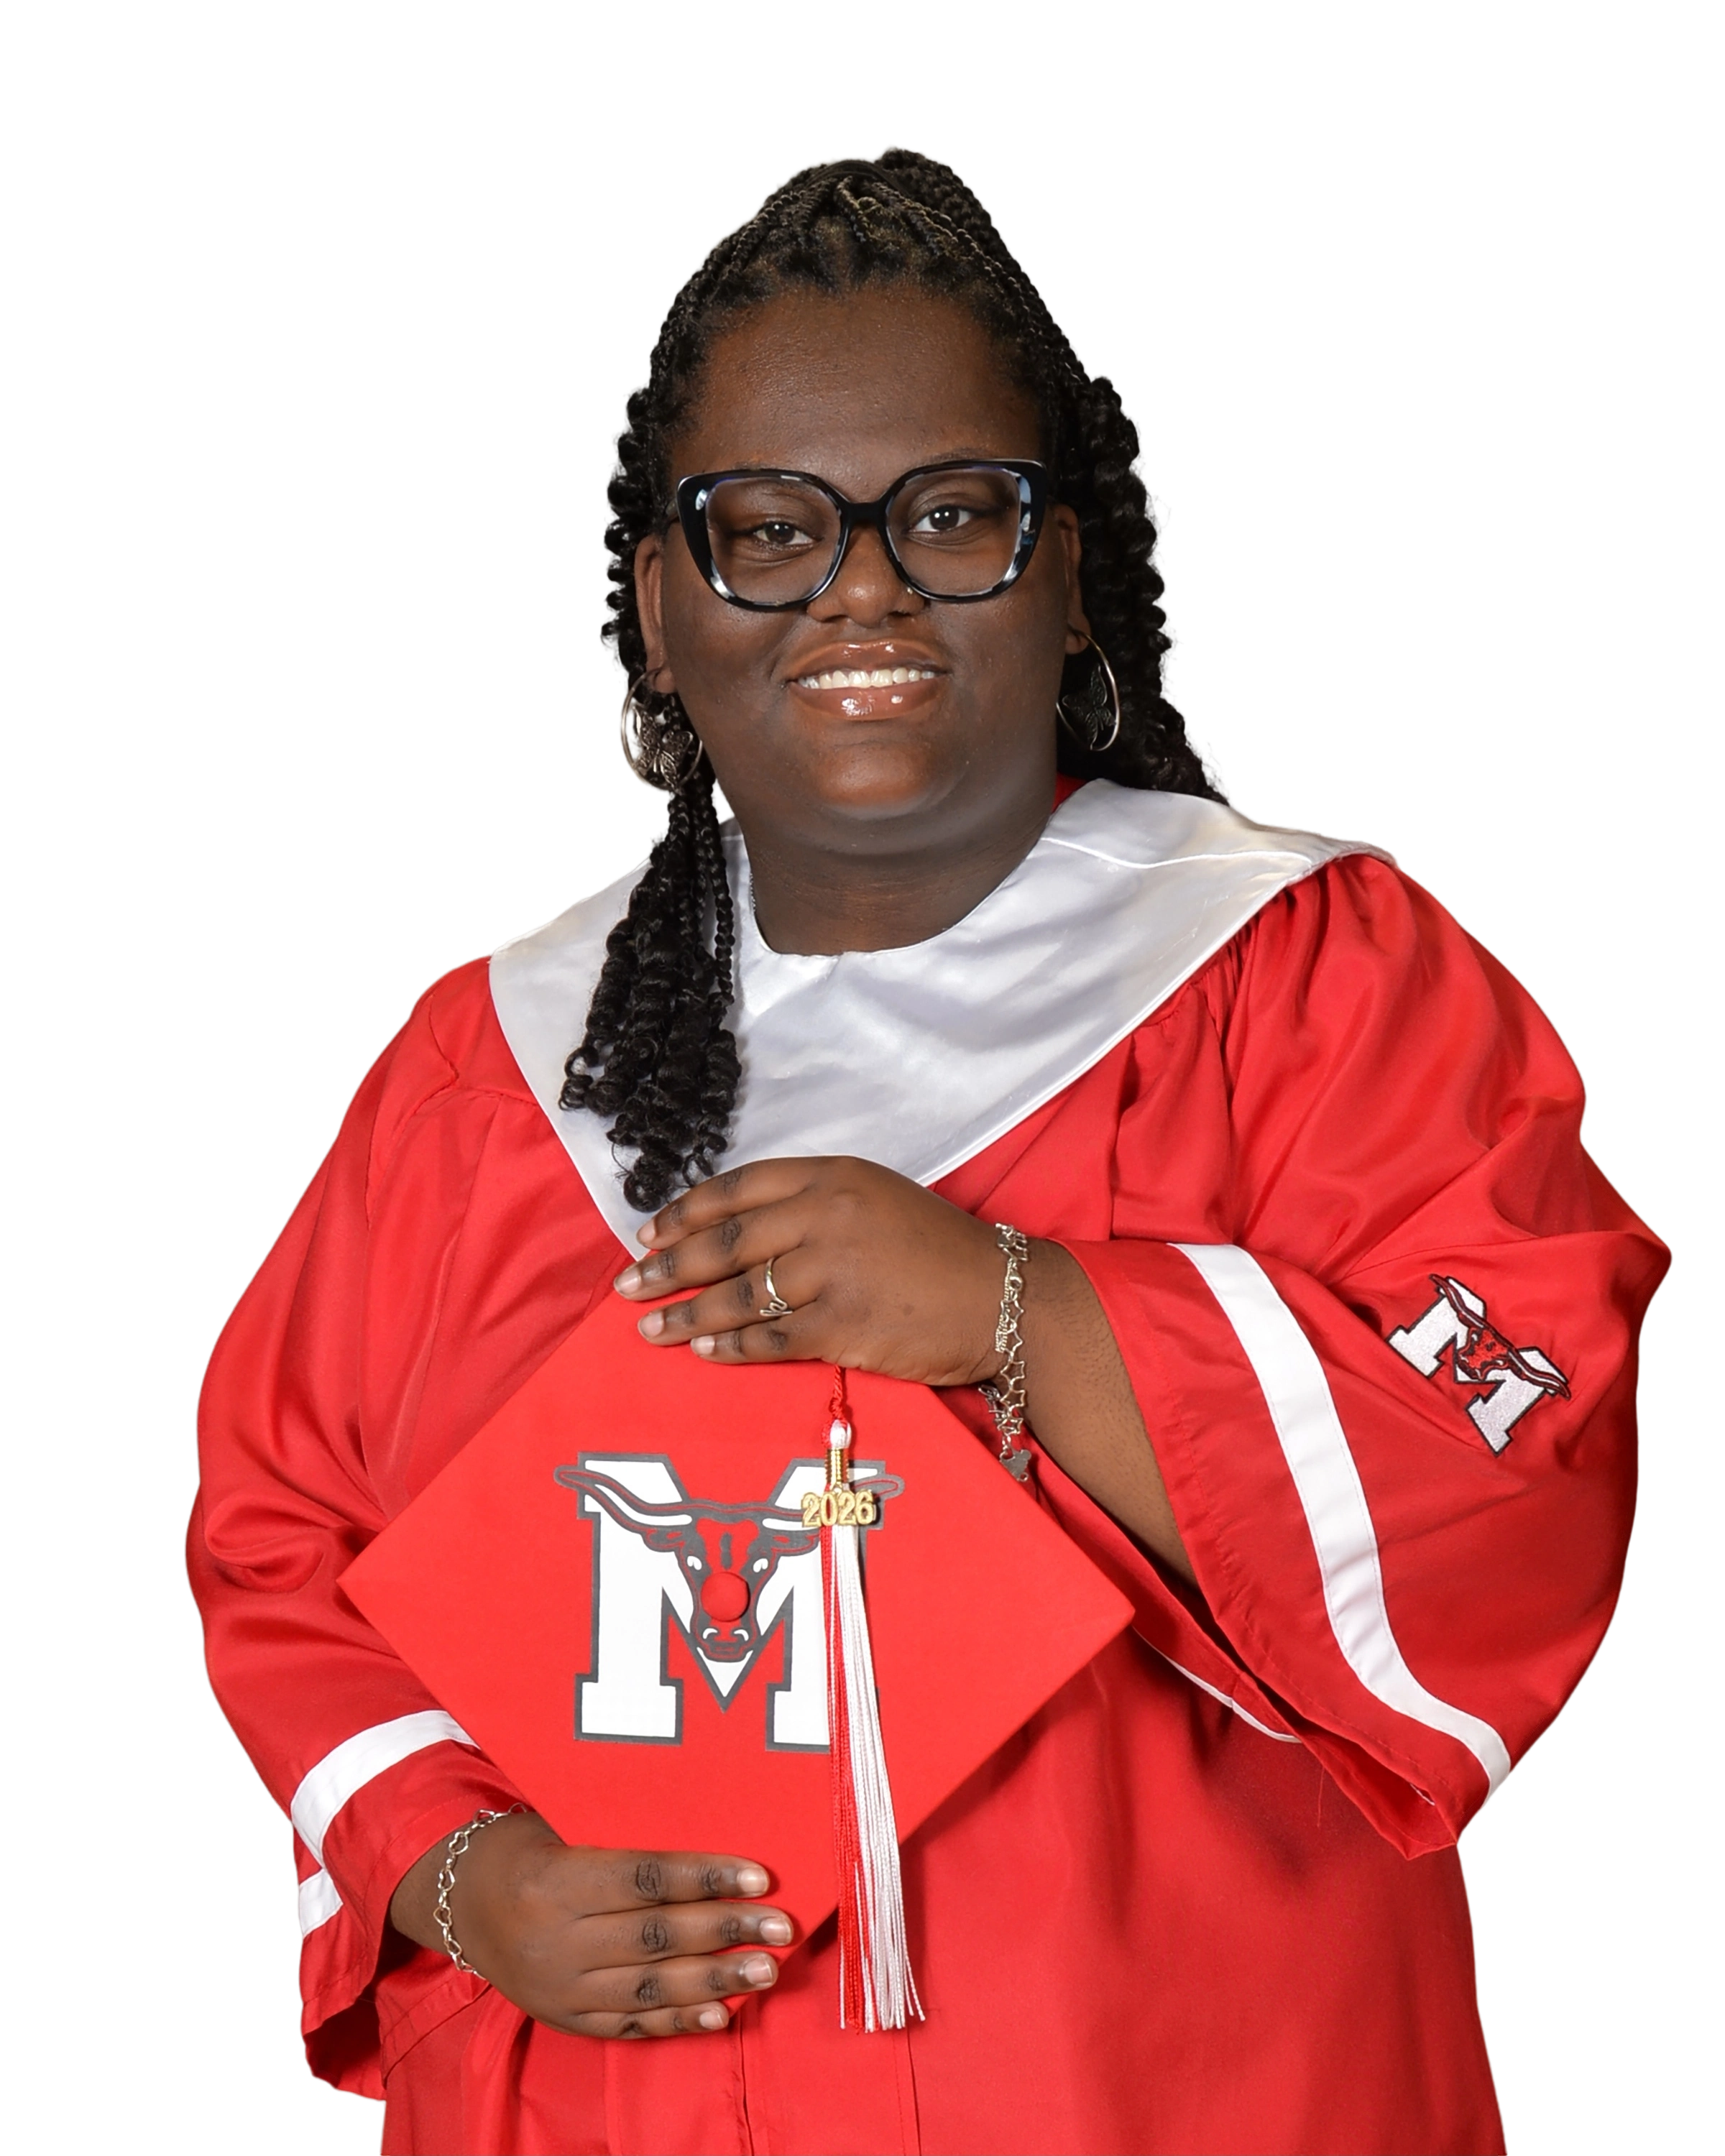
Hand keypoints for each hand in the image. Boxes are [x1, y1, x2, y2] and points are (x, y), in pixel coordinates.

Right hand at [388, 1811, 789, 2037]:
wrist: (460, 1902)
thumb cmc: (527, 1847)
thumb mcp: (562, 1825)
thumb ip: (625, 1838)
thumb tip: (708, 1834)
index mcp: (556, 1880)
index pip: (644, 1880)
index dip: (705, 1877)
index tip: (759, 1876)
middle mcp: (557, 1940)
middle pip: (655, 1937)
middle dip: (725, 1931)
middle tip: (780, 1927)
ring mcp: (560, 1988)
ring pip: (649, 1987)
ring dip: (715, 1982)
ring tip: (766, 1971)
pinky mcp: (565, 2019)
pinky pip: (629, 2026)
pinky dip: (677, 2021)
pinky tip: (720, 2015)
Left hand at [612, 1156, 1005, 1382]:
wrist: (1002, 1297)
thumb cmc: (938, 1249)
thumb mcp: (874, 1197)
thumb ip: (811, 1204)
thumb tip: (737, 1230)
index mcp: (830, 1174)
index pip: (736, 1188)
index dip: (683, 1212)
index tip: (648, 1233)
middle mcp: (826, 1215)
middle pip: (725, 1241)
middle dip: (666, 1266)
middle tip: (627, 1285)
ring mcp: (833, 1272)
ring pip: (738, 1294)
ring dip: (684, 1314)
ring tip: (648, 1328)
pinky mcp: (843, 1327)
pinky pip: (769, 1341)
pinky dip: (729, 1348)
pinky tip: (703, 1352)